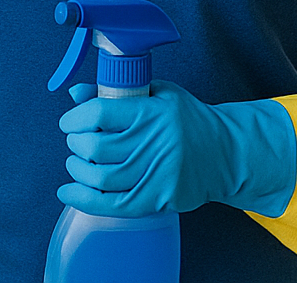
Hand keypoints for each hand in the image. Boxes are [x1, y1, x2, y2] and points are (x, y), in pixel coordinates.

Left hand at [57, 80, 296, 218]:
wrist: (227, 154)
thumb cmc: (190, 121)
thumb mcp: (159, 94)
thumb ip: (117, 92)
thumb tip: (75, 94)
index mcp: (154, 111)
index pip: (101, 112)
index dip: (76, 118)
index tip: (69, 122)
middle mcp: (156, 142)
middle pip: (97, 146)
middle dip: (76, 144)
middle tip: (75, 142)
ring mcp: (158, 174)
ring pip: (102, 177)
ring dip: (78, 170)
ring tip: (76, 163)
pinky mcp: (160, 198)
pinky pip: (114, 204)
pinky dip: (85, 200)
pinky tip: (69, 192)